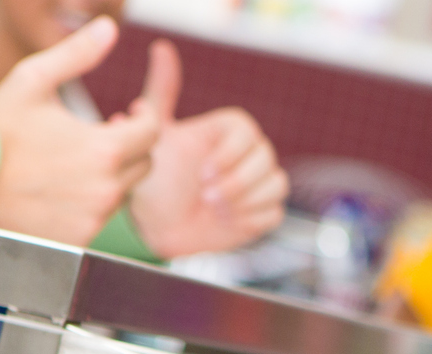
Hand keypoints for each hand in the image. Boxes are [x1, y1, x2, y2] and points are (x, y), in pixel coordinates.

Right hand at [0, 18, 162, 244]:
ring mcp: (92, 219)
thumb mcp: (32, 80)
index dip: (144, 120)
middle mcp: (105, 189)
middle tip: (105, 134)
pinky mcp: (77, 241)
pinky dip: (88, 202)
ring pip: (121, 193)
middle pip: (143, 166)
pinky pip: (98, 219)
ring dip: (108, 174)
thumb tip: (110, 27)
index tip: (129, 114)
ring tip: (75, 159)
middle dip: (129, 147)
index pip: (152, 133)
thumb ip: (76, 55)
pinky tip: (62, 188)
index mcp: (103, 149)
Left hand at [125, 42, 287, 257]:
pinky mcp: (264, 213)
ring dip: (243, 200)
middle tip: (205, 195)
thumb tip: (161, 47)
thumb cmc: (155, 180)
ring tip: (212, 207)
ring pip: (275, 186)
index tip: (204, 172)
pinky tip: (224, 221)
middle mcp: (249, 154)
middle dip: (236, 181)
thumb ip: (161, 93)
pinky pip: (274, 213)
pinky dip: (250, 219)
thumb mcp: (155, 135)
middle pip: (266, 160)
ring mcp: (260, 184)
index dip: (229, 155)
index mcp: (229, 131)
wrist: (157, 227)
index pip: (247, 132)